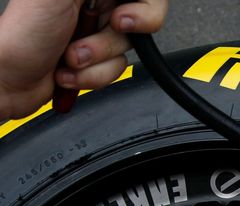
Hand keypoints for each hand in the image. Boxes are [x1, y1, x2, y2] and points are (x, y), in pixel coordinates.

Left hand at [0, 0, 167, 119]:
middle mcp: (94, 3)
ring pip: (127, 48)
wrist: (7, 81)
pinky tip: (70, 71)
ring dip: (98, 61)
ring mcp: (95, 31)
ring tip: (70, 58)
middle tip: (97, 38)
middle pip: (139, 19)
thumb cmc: (21, 35)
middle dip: (112, 38)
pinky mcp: (96, 59)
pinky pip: (118, 69)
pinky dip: (94, 76)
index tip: (124, 19)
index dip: (142, 7)